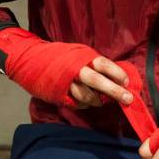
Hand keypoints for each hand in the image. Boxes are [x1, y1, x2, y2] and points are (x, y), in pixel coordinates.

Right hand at [0, 27, 134, 108]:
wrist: (30, 59)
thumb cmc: (60, 57)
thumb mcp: (78, 54)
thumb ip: (94, 64)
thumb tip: (117, 76)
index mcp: (82, 56)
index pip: (103, 64)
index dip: (117, 73)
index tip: (126, 82)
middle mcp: (74, 69)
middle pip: (97, 80)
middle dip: (114, 91)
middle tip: (128, 99)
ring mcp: (65, 83)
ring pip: (87, 96)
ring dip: (97, 100)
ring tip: (101, 101)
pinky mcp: (58, 94)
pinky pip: (77, 103)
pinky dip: (84, 104)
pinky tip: (86, 101)